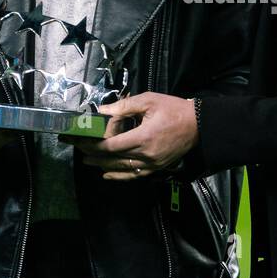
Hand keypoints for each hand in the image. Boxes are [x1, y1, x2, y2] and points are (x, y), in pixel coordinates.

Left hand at [70, 92, 197, 180]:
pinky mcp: (156, 168)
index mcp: (143, 137)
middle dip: (92, 153)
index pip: (111, 145)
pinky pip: (134, 175)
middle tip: (77, 148)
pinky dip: (119, 176)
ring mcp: (151, 164)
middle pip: (112, 157)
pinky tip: (106, 174)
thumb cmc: (174, 110)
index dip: (92, 144)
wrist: (199, 125)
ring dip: (102, 164)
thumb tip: (102, 111)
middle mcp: (145, 154)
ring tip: (87, 160)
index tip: (79, 139)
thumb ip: (124, 106)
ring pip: (121, 168)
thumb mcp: (149, 101)